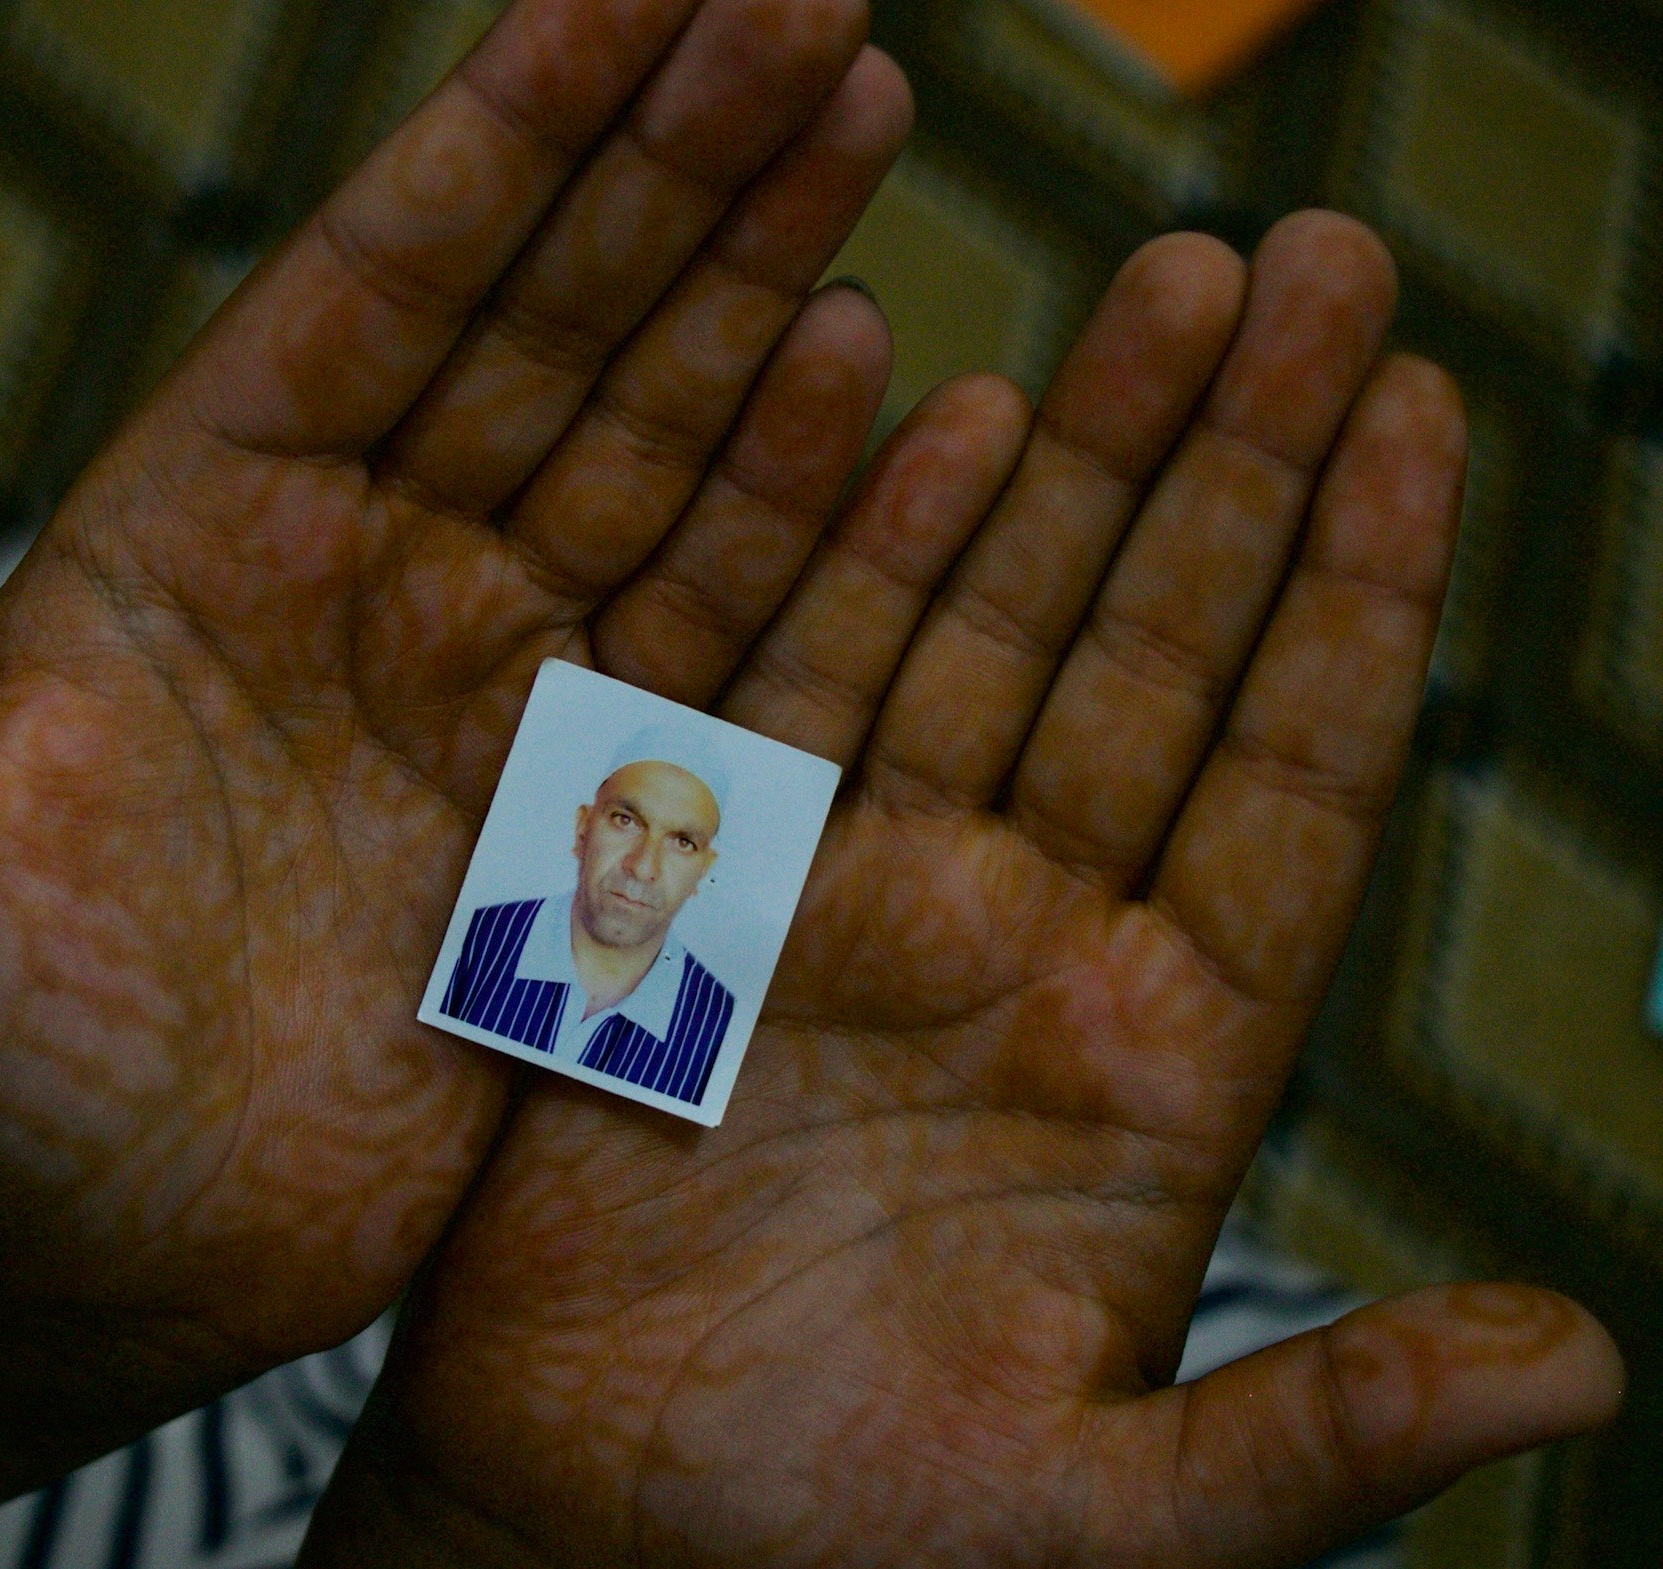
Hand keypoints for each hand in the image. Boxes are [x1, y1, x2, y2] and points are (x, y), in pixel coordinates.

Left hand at [0, 0, 905, 1403]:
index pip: (388, 274)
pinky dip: (819, 531)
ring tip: (863, 122)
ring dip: (769, 294)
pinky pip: (730, 648)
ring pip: (668, 454)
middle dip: (685, 157)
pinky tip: (905, 404)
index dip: (513, 122)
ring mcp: (499, 684)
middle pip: (559, 323)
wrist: (75, 1255)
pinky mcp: (587, 816)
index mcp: (214, 518)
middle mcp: (379, 567)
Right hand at [302, 215, 1625, 1567]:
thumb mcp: (1115, 1521)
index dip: (1357, 595)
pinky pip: (795, 688)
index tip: (1418, 412)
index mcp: (1154, 1066)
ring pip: (987, 634)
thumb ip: (1328, 1424)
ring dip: (1067, 463)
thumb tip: (1590, 1363)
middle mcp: (1023, 944)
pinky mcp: (708, 898)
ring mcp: (864, 902)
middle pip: (1154, 654)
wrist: (597, 1540)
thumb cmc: (856, 1552)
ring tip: (1154, 288)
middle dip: (1231, 459)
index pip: (1290, 781)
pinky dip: (856, 552)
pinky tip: (926, 412)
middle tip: (1308, 261)